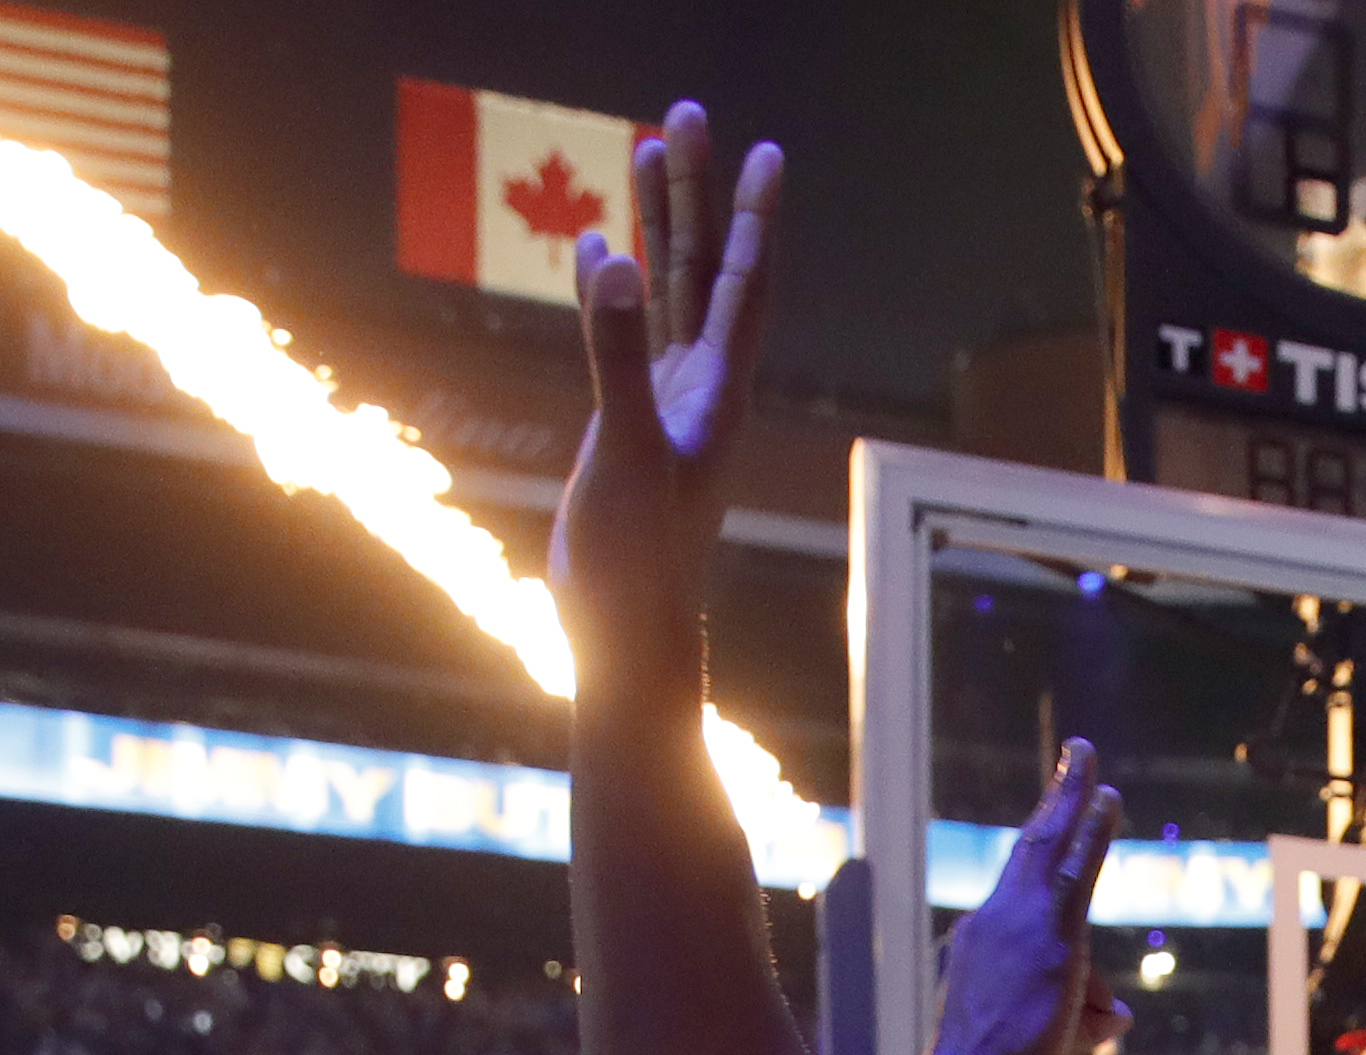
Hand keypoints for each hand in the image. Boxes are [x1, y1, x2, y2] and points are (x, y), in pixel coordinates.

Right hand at [547, 107, 783, 694]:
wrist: (624, 628)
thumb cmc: (633, 557)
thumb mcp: (622, 449)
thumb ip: (615, 355)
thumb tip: (609, 262)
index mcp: (719, 392)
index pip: (742, 285)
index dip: (751, 217)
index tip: (763, 153)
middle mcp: (706, 387)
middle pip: (706, 268)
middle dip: (697, 192)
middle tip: (687, 115)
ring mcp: (672, 400)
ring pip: (670, 291)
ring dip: (662, 223)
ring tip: (650, 148)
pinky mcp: (636, 420)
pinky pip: (634, 329)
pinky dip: (620, 283)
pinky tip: (602, 246)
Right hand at [918, 747, 1130, 1054]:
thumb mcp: (1043, 1039)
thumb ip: (1084, 1016)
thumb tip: (1121, 1016)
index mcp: (980, 940)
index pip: (1025, 896)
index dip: (1046, 856)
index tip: (1054, 816)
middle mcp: (993, 919)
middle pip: (1030, 847)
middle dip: (1057, 799)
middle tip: (1075, 757)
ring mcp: (1018, 925)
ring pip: (1051, 847)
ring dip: (1074, 798)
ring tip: (1089, 757)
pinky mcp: (1050, 940)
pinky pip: (1073, 872)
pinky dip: (1091, 833)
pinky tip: (1106, 798)